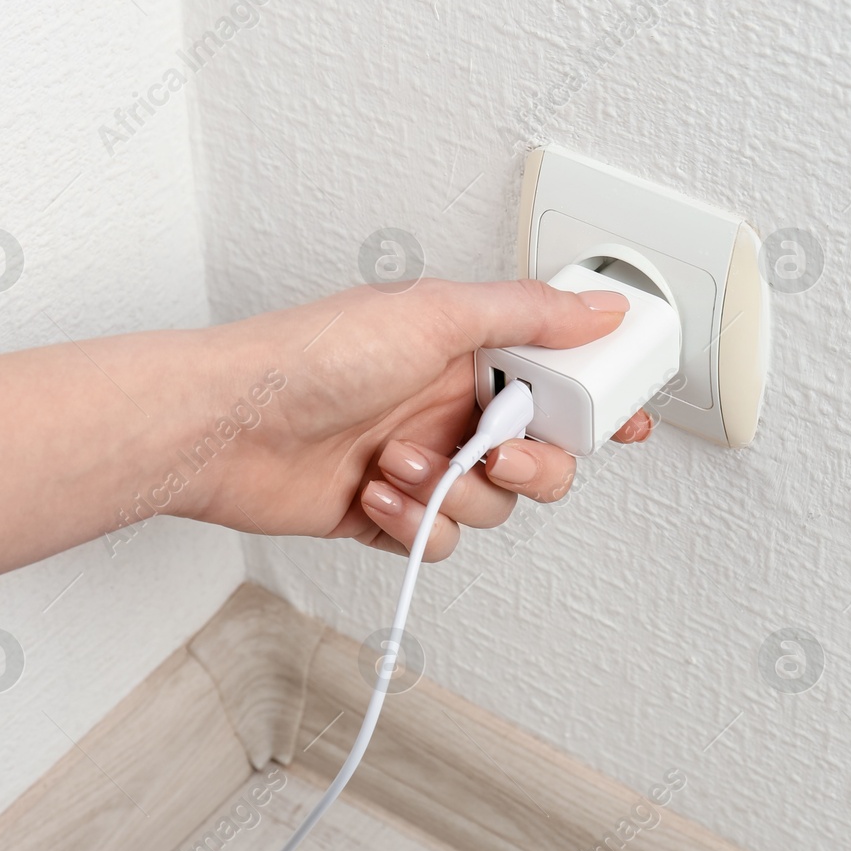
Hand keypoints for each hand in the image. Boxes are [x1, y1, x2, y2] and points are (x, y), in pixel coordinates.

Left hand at [185, 278, 653, 559]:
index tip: (626, 422)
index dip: (597, 402)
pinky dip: (415, 525)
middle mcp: (449, 405)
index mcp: (468, 350)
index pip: (557, 376)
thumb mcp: (434, 314)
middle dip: (529, 465)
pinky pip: (440, 539)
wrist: (224, 427)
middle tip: (496, 453)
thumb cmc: (309, 357)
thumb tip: (601, 310)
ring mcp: (421, 462)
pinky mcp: (389, 514)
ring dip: (452, 493)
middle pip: (540, 454)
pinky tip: (377, 497)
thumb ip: (527, 315)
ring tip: (400, 464)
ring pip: (492, 506)